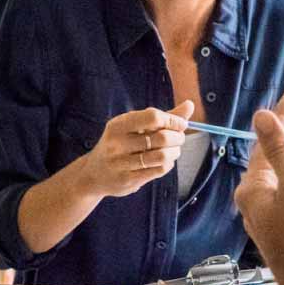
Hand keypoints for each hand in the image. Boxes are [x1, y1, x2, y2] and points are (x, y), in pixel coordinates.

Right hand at [77, 101, 191, 198]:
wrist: (93, 173)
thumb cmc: (120, 144)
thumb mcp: (134, 127)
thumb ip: (163, 116)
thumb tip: (190, 104)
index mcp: (118, 125)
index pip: (153, 117)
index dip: (173, 120)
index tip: (181, 124)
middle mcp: (117, 143)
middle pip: (162, 137)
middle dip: (178, 138)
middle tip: (179, 139)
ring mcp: (122, 163)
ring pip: (163, 156)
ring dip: (175, 152)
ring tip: (173, 150)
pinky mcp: (128, 180)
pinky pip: (159, 170)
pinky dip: (167, 164)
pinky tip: (164, 161)